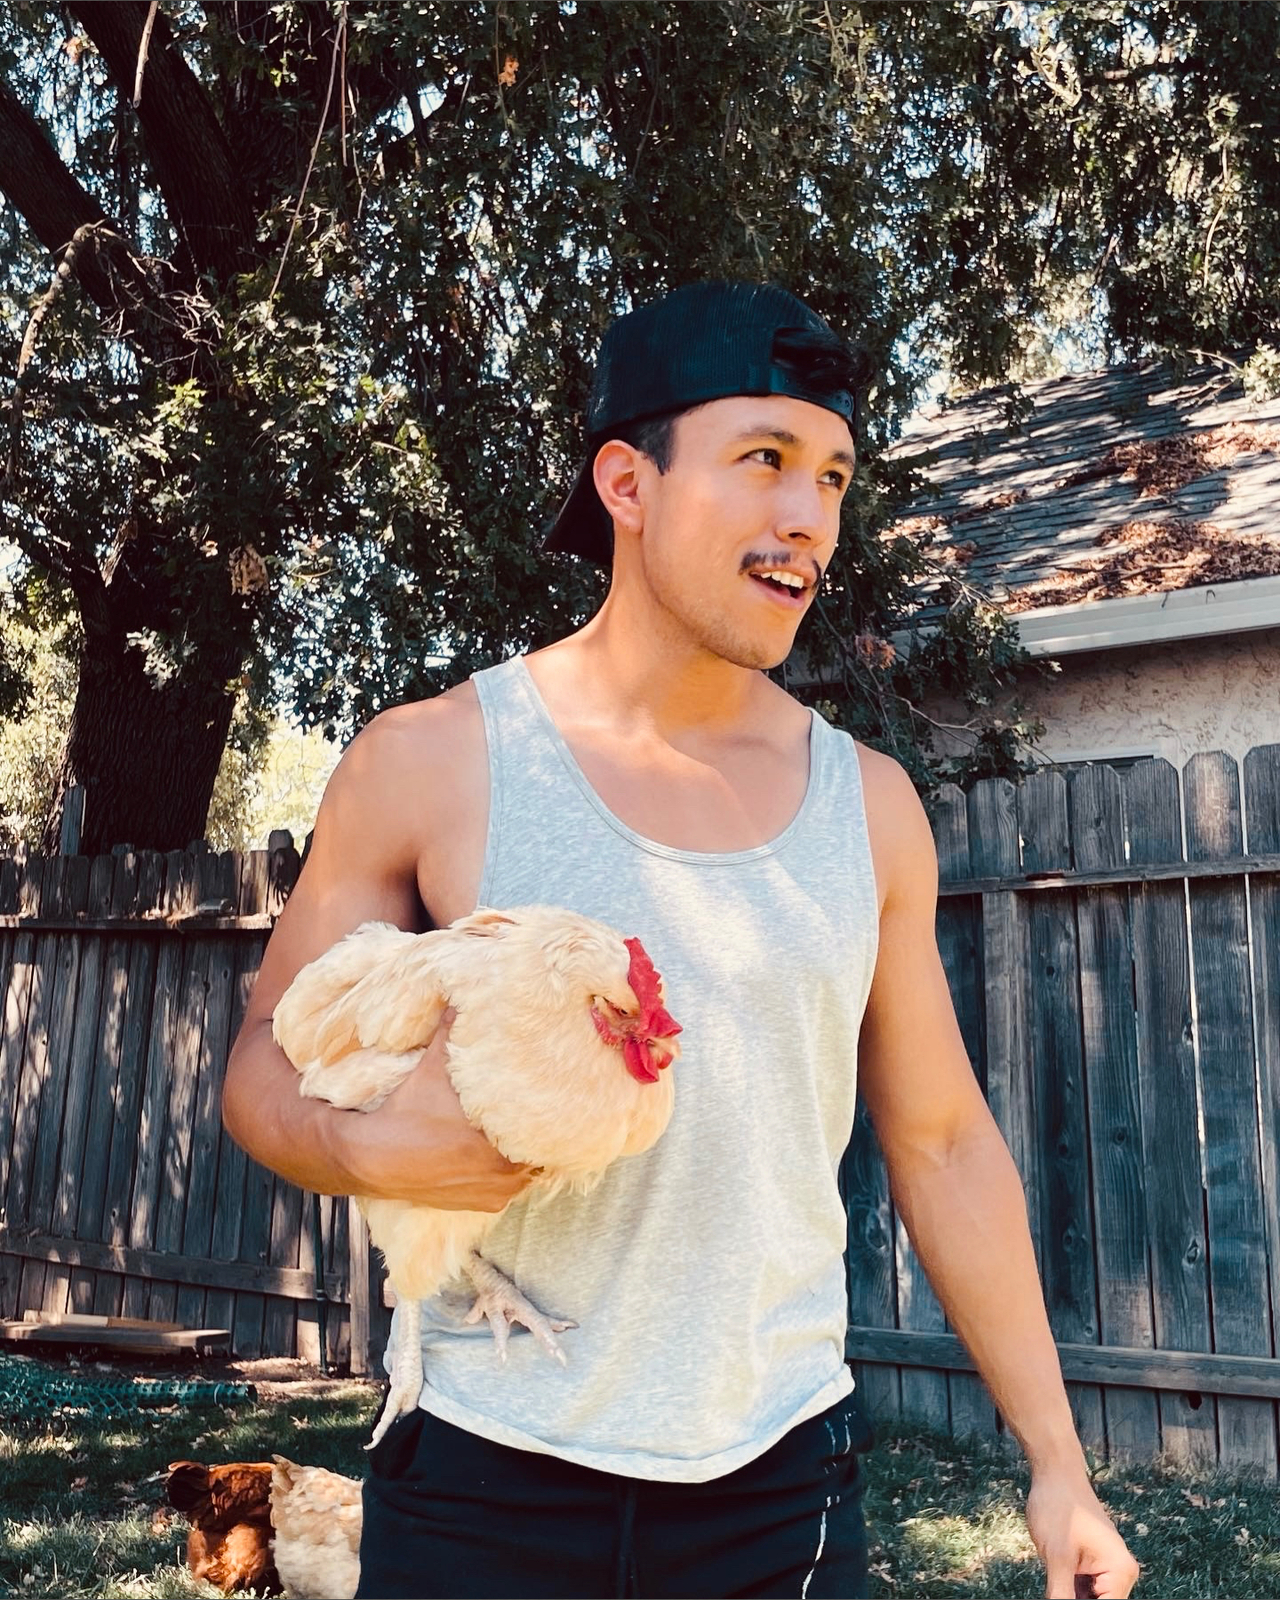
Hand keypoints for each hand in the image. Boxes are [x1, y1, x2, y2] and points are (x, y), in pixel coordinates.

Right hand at [340, 1008, 535, 1210]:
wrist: (370, 1157)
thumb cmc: (406, 1109)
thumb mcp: (432, 1065)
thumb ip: (452, 1029)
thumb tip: (462, 994)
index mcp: (503, 1138)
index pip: (549, 1128)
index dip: (553, 1112)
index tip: (553, 1096)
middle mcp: (506, 1172)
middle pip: (544, 1151)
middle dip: (541, 1133)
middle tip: (540, 1111)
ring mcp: (496, 1193)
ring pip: (529, 1172)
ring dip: (526, 1155)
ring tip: (521, 1133)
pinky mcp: (483, 1206)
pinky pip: (510, 1190)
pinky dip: (508, 1176)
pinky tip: (500, 1158)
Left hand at [1026, 1467, 1139, 1598]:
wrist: (1054, 1473)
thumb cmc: (1058, 1506)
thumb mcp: (1057, 1556)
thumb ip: (1061, 1594)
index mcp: (1121, 1571)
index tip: (1060, 1594)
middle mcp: (1120, 1574)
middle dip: (1073, 1599)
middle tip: (1056, 1582)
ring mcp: (1106, 1570)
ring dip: (1069, 1595)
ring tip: (1056, 1573)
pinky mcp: (1090, 1566)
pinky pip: (1081, 1591)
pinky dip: (1066, 1592)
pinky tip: (1054, 1581)